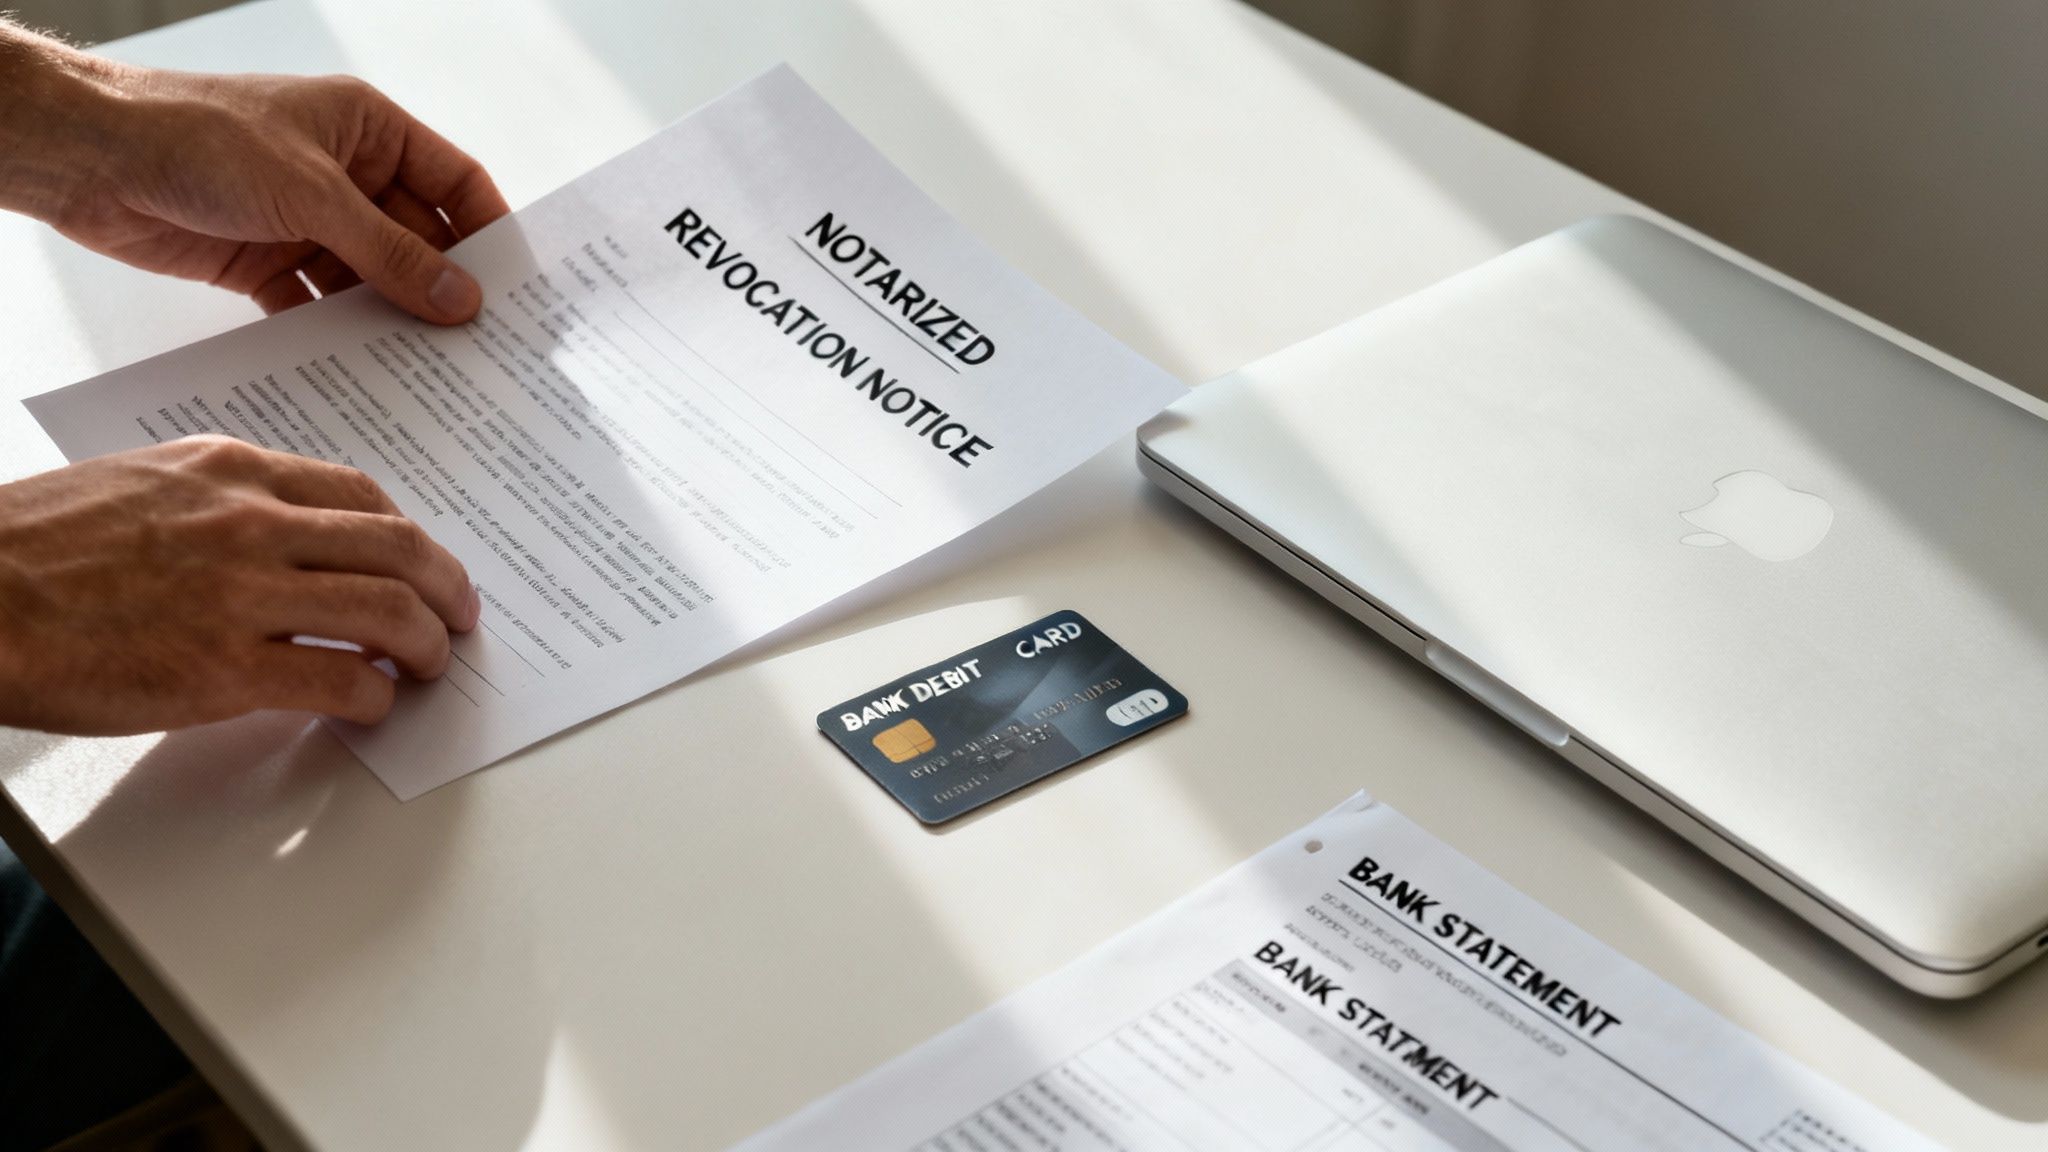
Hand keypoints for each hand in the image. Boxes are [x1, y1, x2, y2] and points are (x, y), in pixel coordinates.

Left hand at [0, 26, 509, 321]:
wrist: (90, 157)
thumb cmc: (199, 137)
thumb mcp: (313, 195)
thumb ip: (391, 254)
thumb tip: (462, 300)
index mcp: (368, 130)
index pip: (455, 183)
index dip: (489, 233)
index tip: (517, 291)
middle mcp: (345, 174)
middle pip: (417, 240)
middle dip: (443, 290)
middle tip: (481, 347)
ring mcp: (306, 220)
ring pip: (371, 280)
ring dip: (392, 320)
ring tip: (430, 371)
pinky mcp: (265, 262)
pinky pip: (319, 306)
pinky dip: (336, 336)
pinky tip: (361, 371)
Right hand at [0, 437, 479, 733]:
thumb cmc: (32, 549)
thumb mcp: (141, 486)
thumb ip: (219, 503)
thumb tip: (281, 540)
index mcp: (231, 472)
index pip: (360, 495)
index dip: (410, 535)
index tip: (427, 562)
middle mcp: (250, 524)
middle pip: (397, 547)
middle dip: (448, 587)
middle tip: (461, 619)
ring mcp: (242, 596)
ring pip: (388, 612)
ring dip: (426, 645)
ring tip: (429, 667)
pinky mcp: (224, 670)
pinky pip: (340, 682)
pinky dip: (374, 698)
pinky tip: (372, 707)